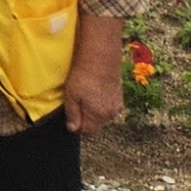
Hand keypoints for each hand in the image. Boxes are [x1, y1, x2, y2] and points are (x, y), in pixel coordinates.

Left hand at [66, 13, 127, 136]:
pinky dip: (101, 102)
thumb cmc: (83, 77)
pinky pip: (108, 106)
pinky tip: (95, 90)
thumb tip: (73, 129)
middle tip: (77, 101)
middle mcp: (111, 114)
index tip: (71, 116)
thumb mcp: (71, 96)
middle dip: (86, 118)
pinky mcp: (120, 96)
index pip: (89, 132)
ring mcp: (117, 105)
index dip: (78, 126)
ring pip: (102, 115)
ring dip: (94, 109)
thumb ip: (73, 115)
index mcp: (98, 115)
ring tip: (86, 93)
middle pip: (96, 124)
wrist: (101, 58)